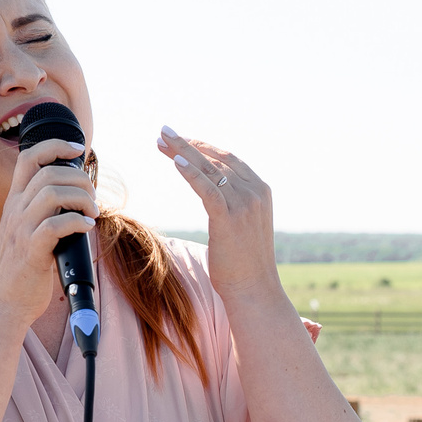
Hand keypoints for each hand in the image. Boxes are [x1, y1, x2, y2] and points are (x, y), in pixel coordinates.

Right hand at [0, 133, 98, 321]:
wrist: (4, 304)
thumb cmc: (23, 268)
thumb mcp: (28, 230)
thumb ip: (45, 211)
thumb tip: (78, 196)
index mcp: (15, 202)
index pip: (29, 157)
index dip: (55, 145)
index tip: (78, 148)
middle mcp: (15, 210)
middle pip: (48, 171)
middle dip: (79, 177)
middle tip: (92, 197)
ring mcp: (21, 230)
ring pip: (53, 193)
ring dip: (82, 198)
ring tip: (92, 213)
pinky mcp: (31, 251)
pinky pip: (55, 225)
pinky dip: (76, 222)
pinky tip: (86, 227)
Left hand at [159, 126, 274, 297]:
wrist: (254, 289)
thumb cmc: (244, 263)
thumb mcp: (243, 225)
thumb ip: (233, 204)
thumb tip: (213, 195)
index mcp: (260, 191)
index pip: (229, 159)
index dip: (203, 147)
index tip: (180, 142)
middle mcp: (255, 192)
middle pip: (216, 159)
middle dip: (188, 144)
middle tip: (164, 133)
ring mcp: (244, 204)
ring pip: (209, 170)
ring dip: (182, 152)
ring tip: (161, 141)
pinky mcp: (230, 218)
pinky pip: (208, 189)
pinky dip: (191, 173)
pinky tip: (176, 161)